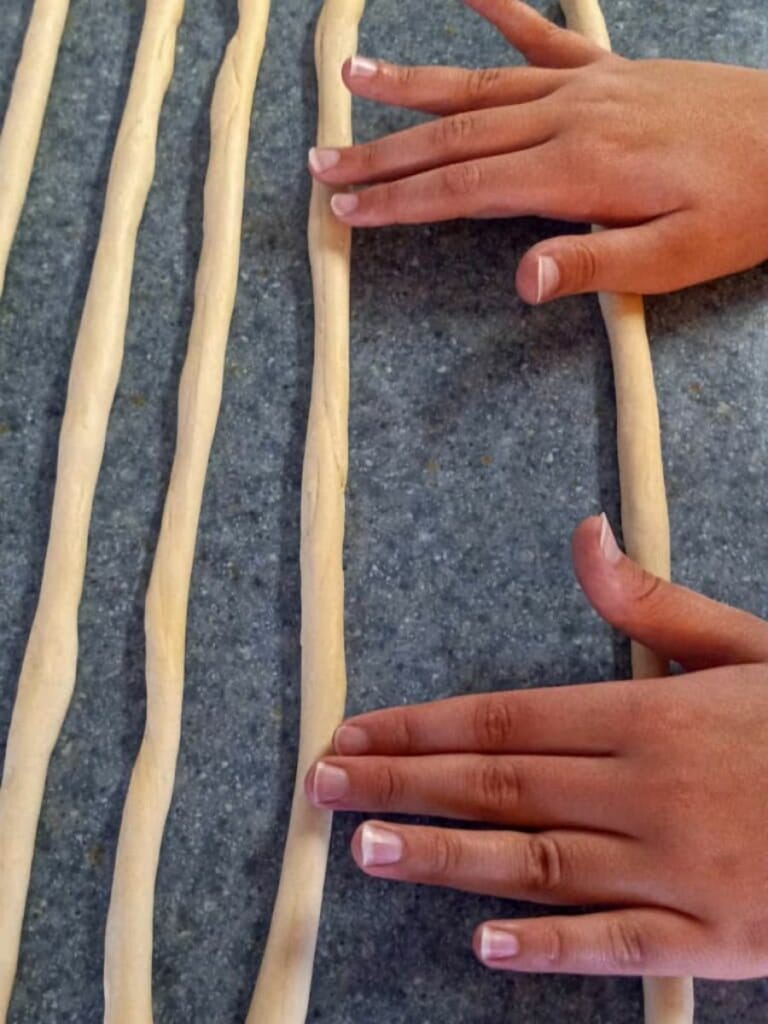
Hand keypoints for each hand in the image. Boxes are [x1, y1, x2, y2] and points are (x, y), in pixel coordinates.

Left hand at [305, 515, 767, 978]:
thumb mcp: (744, 645)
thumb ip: (654, 603)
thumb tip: (586, 535)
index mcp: (648, 714)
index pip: (506, 716)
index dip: (421, 725)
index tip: (355, 730)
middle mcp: (646, 788)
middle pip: (499, 783)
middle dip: (402, 784)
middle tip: (323, 787)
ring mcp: (676, 865)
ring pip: (536, 862)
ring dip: (445, 858)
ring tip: (366, 852)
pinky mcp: (713, 935)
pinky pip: (619, 945)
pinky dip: (552, 947)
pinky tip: (486, 948)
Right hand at [308, 0, 767, 301]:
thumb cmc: (741, 210)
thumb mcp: (672, 260)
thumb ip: (593, 262)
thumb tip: (519, 279)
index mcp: (575, 170)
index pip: (465, 186)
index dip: (401, 201)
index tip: (347, 209)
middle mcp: (570, 117)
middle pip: (455, 134)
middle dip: (383, 153)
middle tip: (321, 163)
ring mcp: (589, 85)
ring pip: (481, 83)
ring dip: (414, 85)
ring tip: (355, 78)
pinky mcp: (611, 70)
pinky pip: (547, 35)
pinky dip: (504, 11)